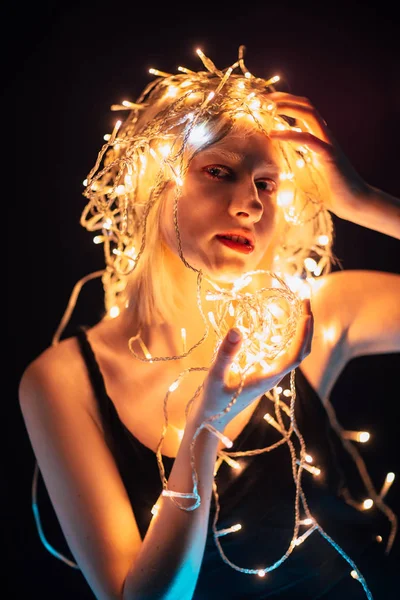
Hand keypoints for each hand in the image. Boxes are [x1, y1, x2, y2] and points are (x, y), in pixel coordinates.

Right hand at [193, 299, 312, 430]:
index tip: (305, 313)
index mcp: (266, 378)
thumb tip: (237, 329)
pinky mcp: (262, 373)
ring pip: (294, 352)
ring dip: (300, 330)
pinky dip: (287, 336)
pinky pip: (282, 353)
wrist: (211, 421)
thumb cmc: (212, 402)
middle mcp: (272, 376)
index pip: (295, 355)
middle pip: (300, 352)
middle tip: (305, 300)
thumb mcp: (215, 377)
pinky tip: (280, 324)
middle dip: (307, 327)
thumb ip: (225, 355)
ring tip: (298, 307)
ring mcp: (269, 375)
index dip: (303, 334)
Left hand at [268, 92, 369, 219]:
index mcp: (317, 137)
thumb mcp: (303, 172)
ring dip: (287, 107)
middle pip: (305, 105)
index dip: (283, 102)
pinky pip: (308, 139)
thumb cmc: (328, 189)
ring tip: (267, 108)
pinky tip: (272, 134)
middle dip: (283, 98)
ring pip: (310, 114)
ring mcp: (328, 142)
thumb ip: (291, 161)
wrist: (351, 202)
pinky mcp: (329, 154)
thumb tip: (271, 160)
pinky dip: (289, 134)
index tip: (262, 103)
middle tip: (261, 99)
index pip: (301, 110)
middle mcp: (324, 135)